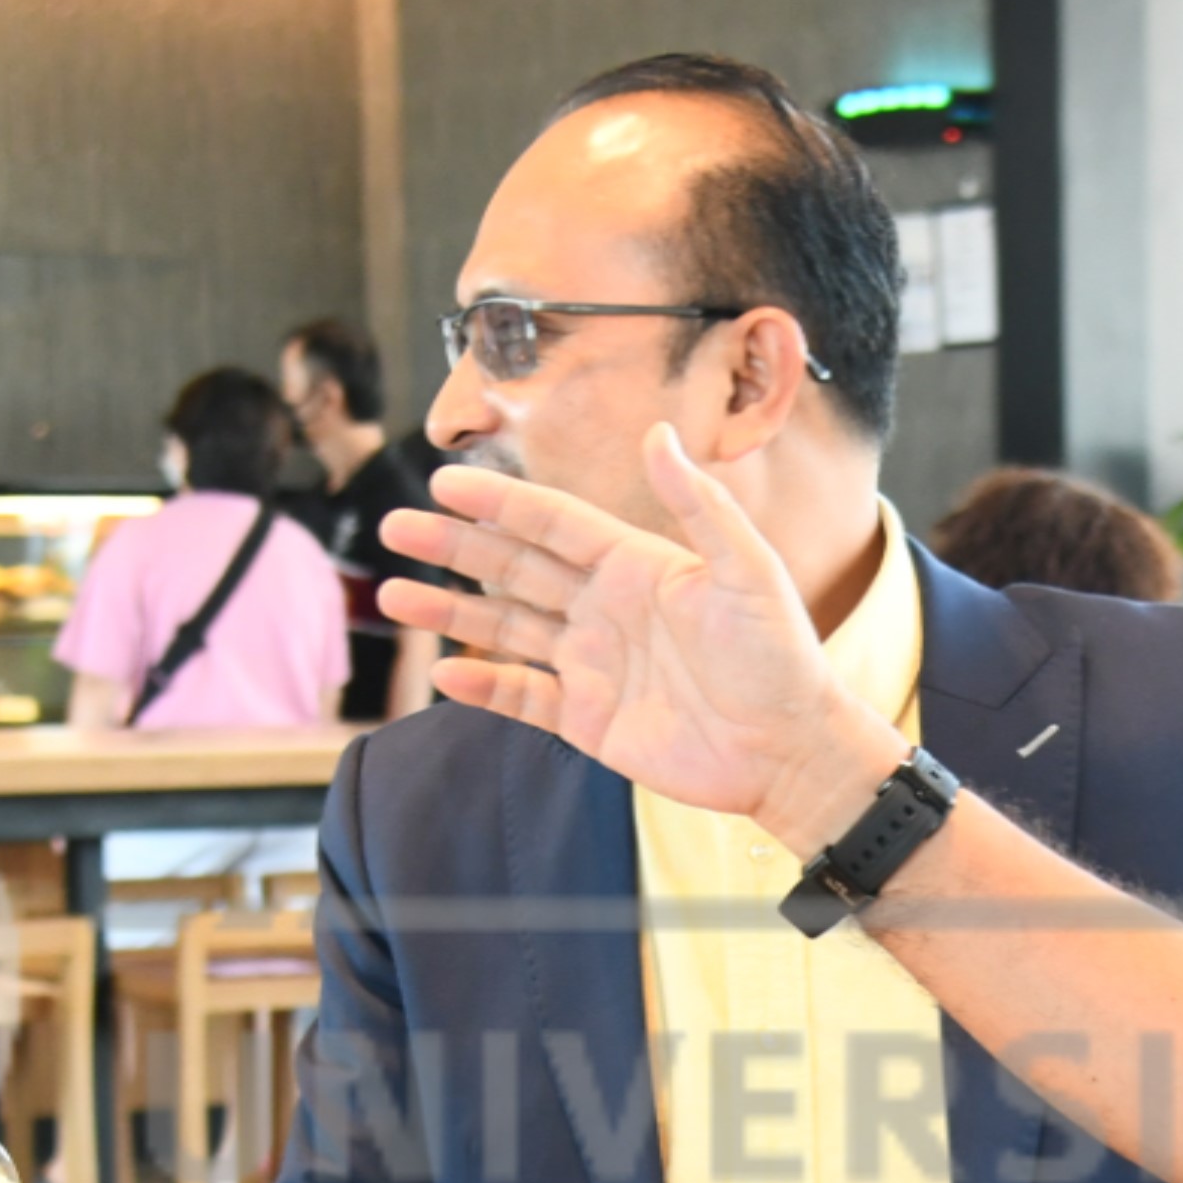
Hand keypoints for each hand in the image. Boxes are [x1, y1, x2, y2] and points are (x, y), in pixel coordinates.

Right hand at [382, 431, 895, 845]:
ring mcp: (592, 665)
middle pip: (514, 568)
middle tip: (395, 527)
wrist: (790, 749)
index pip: (552, 522)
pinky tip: (443, 674)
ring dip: (450, 612)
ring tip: (392, 595)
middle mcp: (605, 608)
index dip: (499, 501)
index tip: (444, 479)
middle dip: (454, 546)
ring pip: (506, 629)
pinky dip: (484, 688)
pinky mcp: (588, 720)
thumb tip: (658, 433)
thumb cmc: (781, 657)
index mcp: (635, 564)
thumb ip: (701, 504)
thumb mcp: (747, 571)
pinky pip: (523, 698)